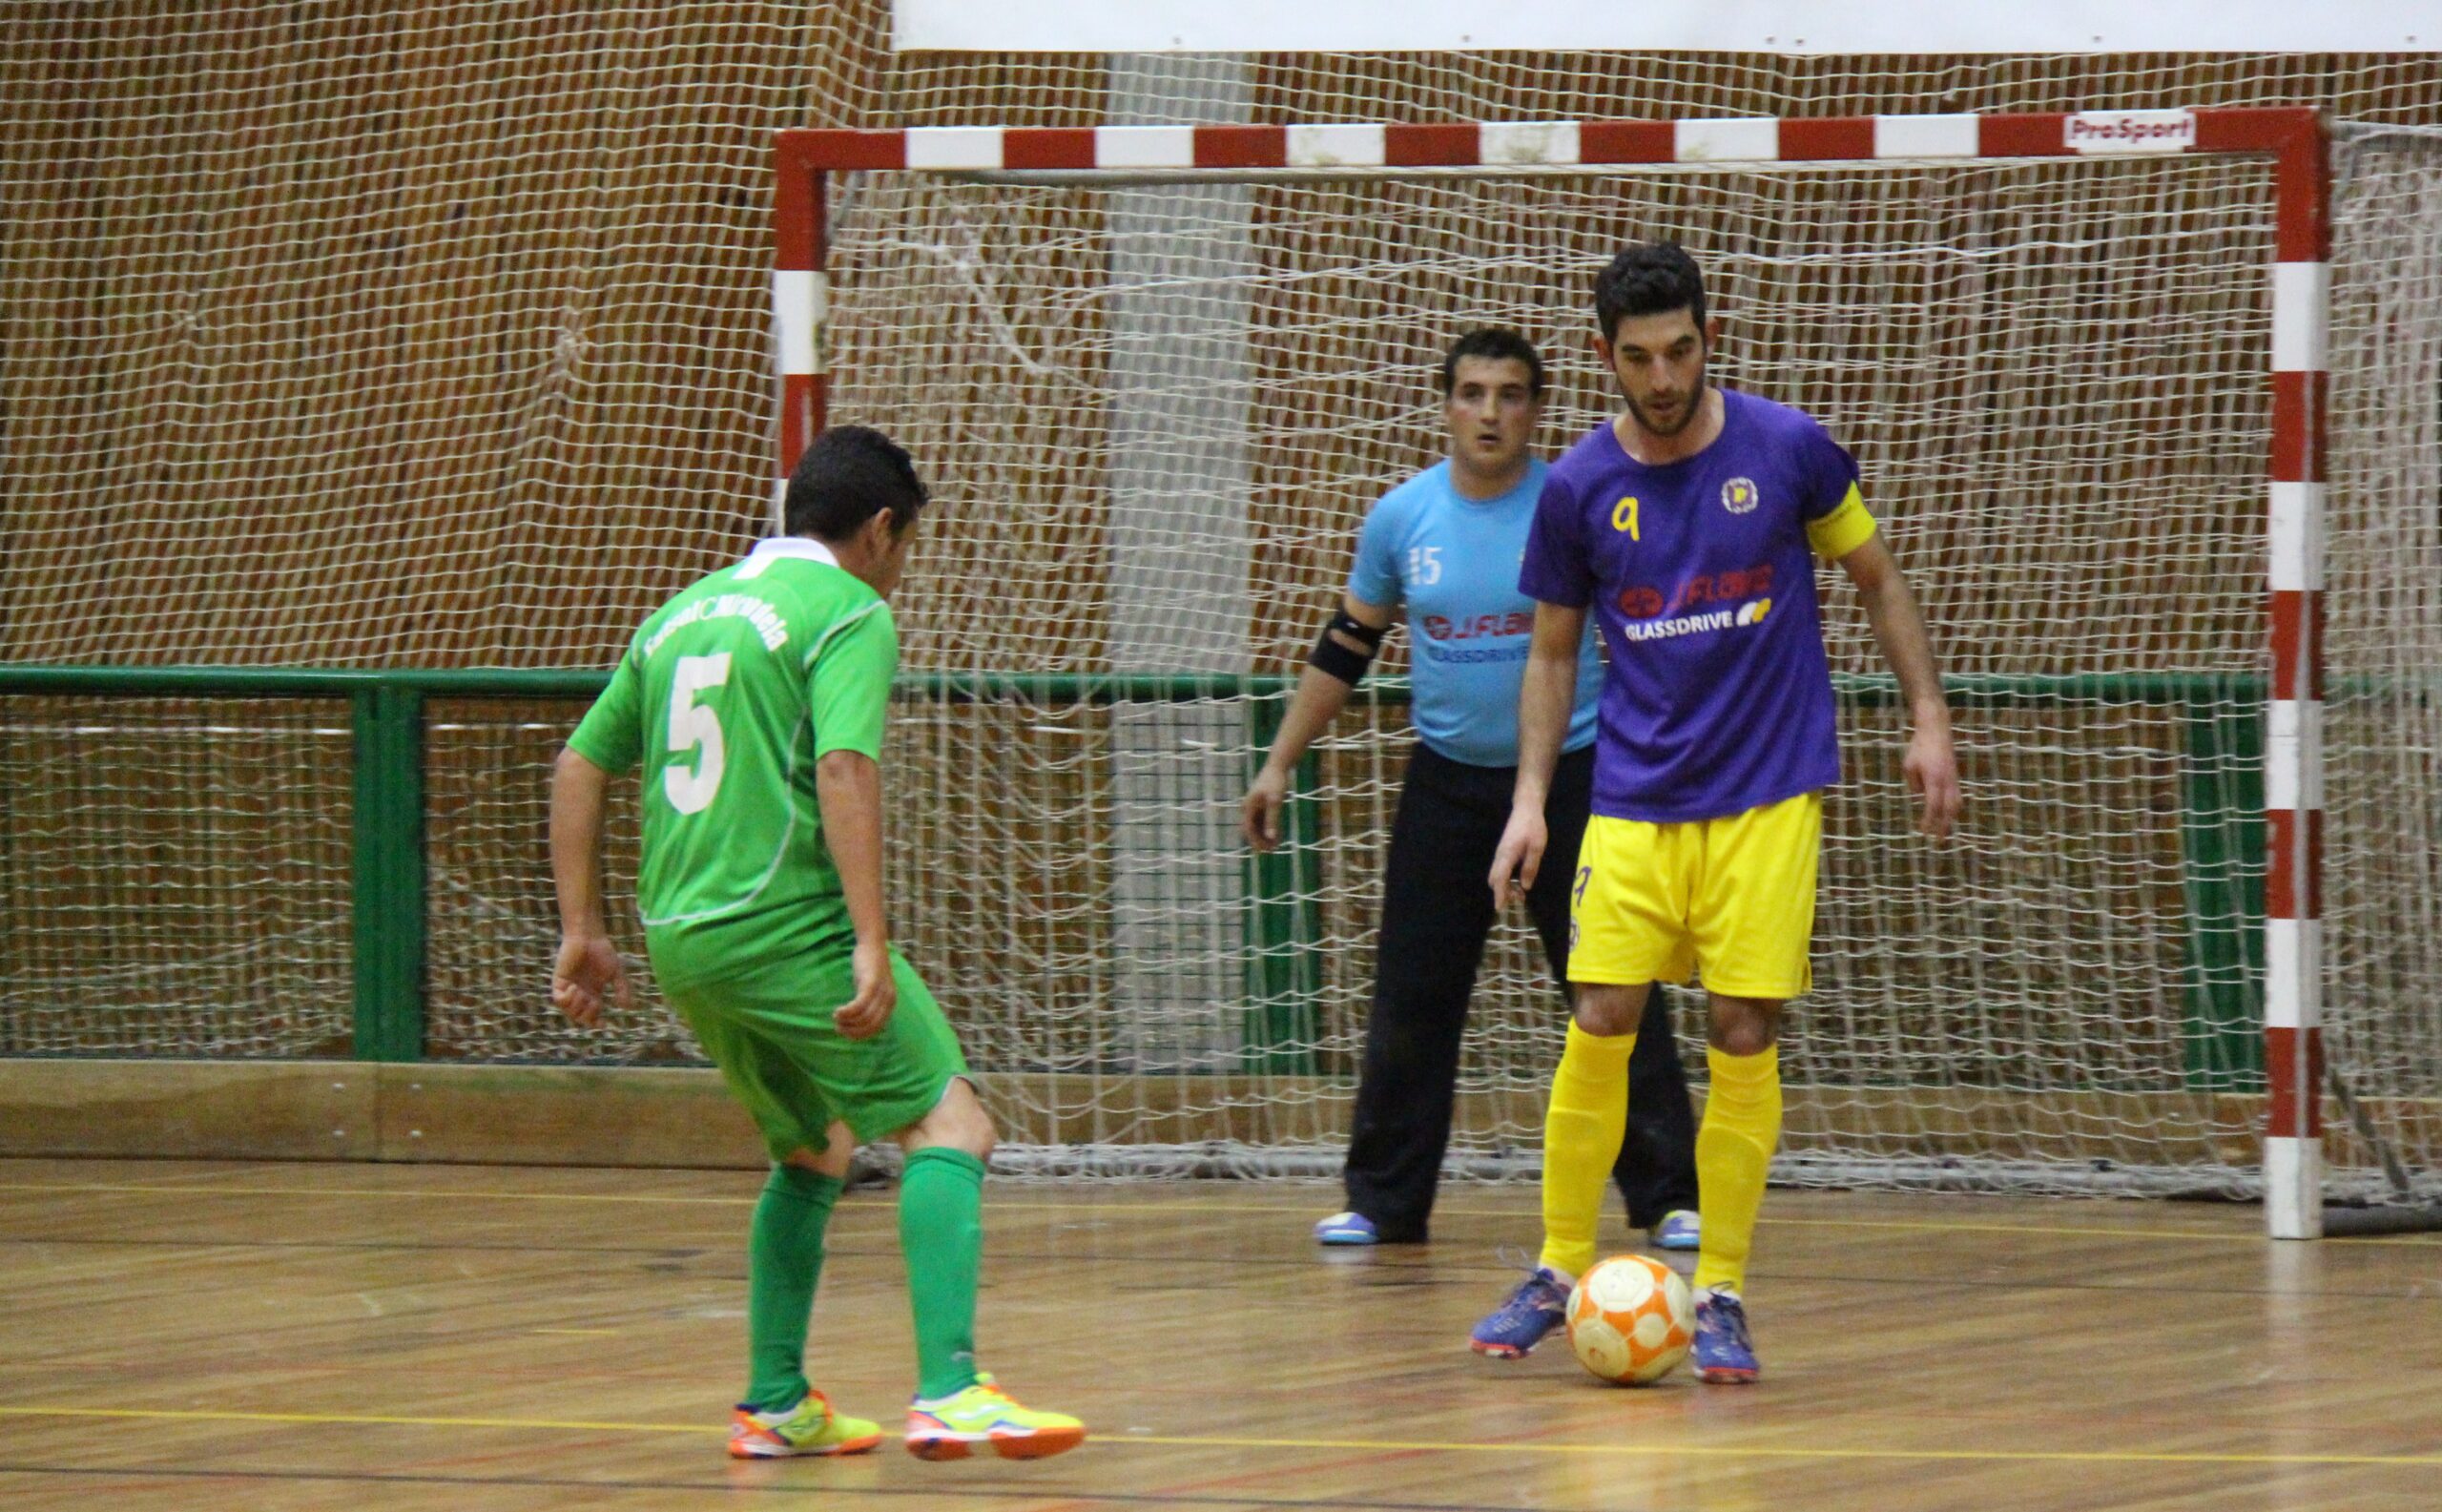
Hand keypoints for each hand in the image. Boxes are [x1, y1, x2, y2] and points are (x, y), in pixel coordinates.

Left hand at [552, 931, 630, 1027]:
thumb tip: (627, 1008)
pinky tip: (575, 988)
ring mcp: (568, 988)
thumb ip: (622, 989)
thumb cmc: (602, 951)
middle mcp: (580, 993)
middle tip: (596, 1003)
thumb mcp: (616, 973)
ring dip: (578, 1007)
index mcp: (593, 993)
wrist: (589, 936)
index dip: (596, 1023)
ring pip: (568, 1011)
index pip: (592, 1015)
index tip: (604, 1024)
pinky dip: (567, 999)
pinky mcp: (559, 981)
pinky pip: (558, 999)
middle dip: (588, 1016)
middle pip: (580, 1017)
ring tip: (584, 994)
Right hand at [833, 937, 897, 1039]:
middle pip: (870, 1026)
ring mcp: (881, 992)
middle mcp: (888, 1000)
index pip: (875, 1029)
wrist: (872, 944)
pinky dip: (847, 1012)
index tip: (845, 1033)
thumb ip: (869, 1004)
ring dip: (847, 1022)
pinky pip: (859, 1006)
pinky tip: (837, 1012)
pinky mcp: (871, 984)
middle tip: (838, 1027)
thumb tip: (856, 1024)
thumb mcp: (871, 989)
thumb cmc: (869, 968)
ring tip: (836, 1018)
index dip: (859, 1035)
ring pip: (863, 1018)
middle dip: (852, 1031)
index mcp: (890, 1004)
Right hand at [1241, 766, 1288, 851]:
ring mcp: (1255, 805)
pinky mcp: (1262, 804)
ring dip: (1265, 836)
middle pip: (1252, 829)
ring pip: (1258, 825)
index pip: (1248, 829)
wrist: (1278, 766)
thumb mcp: (1275, 801)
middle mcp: (1249, 807)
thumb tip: (1271, 836)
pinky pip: (1263, 820)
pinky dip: (1269, 828)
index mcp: (1248, 807)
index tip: (1263, 851)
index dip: (1255, 841)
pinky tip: (1278, 835)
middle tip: (1272, 850)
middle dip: (1260, 840)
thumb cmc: (1276, 782)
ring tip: (1275, 846)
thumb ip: (1273, 820)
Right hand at [1487, 804, 1548, 909]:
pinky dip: (1506, 879)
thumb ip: (1530, 867)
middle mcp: (1500, 856)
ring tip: (1520, 894)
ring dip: (1505, 887)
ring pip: (1497, 875)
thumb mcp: (1537, 848)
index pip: (1500, 879)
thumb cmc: (1533, 827)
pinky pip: (1501, 870)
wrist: (1526, 809)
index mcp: (1507, 855)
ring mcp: (1500, 854)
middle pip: (1494, 880)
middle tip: (1517, 901)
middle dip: (1502, 893)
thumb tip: (1525, 886)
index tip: (1500, 908)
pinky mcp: (1503, 852)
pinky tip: (1517, 882)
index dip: (1500, 894)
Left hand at [1905, 720, 1960, 840]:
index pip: (1932, 806)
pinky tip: (1948, 814)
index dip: (1929, 821)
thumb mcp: (1908, 766)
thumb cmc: (1919, 747)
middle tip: (1938, 841)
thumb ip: (1913, 784)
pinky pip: (1957, 796)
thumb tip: (1919, 797)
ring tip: (1944, 831)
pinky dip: (1953, 808)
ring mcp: (1954, 779)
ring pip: (1956, 804)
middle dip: (1944, 826)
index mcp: (1934, 780)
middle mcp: (1947, 781)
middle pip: (1949, 810)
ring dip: (1951, 819)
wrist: (1936, 730)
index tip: (1924, 832)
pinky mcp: (1955, 776)